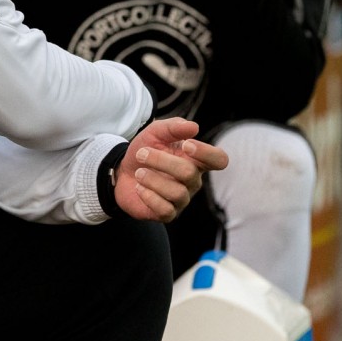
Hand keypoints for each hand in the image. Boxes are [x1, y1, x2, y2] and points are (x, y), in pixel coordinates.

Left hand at [114, 118, 228, 222]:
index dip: (207, 153)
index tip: (187, 145)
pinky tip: (139, 188)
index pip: (219, 160)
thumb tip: (194, 127)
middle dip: (161, 160)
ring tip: (139, 173)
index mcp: (195, 160)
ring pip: (177, 192)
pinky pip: (165, 209)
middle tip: (141, 153)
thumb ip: (173, 127)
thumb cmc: (145, 151)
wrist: (122, 172)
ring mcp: (182, 199)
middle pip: (189, 173)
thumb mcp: (155, 133)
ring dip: (152, 179)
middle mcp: (193, 181)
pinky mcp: (168, 213)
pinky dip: (149, 196)